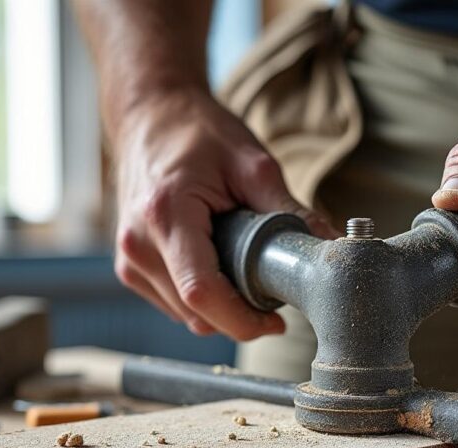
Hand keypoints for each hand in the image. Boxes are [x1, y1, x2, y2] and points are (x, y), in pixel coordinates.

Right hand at [112, 90, 337, 338]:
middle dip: (240, 312)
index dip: (243, 319)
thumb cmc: (197, 132)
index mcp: (166, 214)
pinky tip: (218, 264)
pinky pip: (173, 304)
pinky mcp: (130, 268)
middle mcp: (139, 244)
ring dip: (221, 307)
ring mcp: (129, 259)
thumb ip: (290, 209)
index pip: (202, 292)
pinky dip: (202, 299)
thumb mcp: (252, 163)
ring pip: (185, 315)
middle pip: (196, 312)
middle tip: (271, 288)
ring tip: (243, 267)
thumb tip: (328, 246)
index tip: (276, 322)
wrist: (151, 115)